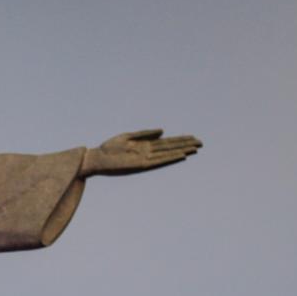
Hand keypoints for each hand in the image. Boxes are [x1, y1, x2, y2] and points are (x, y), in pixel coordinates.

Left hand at [80, 129, 201, 177]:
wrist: (95, 159)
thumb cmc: (108, 148)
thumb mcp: (127, 137)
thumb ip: (145, 134)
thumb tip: (163, 131)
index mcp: (144, 146)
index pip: (166, 142)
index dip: (180, 140)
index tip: (193, 137)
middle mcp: (147, 153)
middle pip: (170, 148)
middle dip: (185, 145)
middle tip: (201, 143)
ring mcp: (144, 159)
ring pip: (167, 155)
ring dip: (180, 152)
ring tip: (194, 149)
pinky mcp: (139, 165)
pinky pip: (158, 162)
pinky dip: (169, 158)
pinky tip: (179, 156)